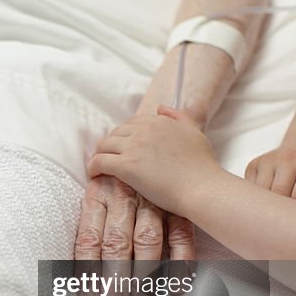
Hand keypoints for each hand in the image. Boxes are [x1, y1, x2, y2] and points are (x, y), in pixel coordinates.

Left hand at [74, 176, 196, 295]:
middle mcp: (124, 198)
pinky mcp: (177, 206)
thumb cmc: (118, 181)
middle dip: (115, 281)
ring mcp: (153, 202)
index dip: (88, 272)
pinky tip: (175, 286)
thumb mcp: (97, 196)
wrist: (152, 145)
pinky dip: (180, 263)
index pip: (89, 239)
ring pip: (147, 242)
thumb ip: (90, 229)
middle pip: (117, 244)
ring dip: (144, 278)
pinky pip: (181, 236)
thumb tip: (81, 276)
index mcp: (97, 197)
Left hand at [86, 106, 219, 214]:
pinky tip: (94, 175)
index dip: (125, 135)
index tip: (123, 146)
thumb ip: (178, 117)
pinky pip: (99, 162)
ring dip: (99, 154)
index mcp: (159, 121)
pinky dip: (93, 167)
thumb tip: (160, 107)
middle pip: (115, 132)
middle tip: (109, 156)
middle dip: (110, 144)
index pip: (132, 123)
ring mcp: (133, 147)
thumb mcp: (194, 133)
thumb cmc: (202, 166)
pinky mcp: (126, 166)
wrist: (202, 188)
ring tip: (99, 166)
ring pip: (104, 145)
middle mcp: (144, 130)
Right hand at [244, 146, 295, 210]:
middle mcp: (288, 160)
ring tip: (279, 210)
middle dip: (282, 212)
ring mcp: (268, 161)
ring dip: (268, 206)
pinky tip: (269, 199)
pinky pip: (250, 189)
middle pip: (278, 195)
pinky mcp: (254, 165)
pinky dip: (258, 199)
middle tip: (288, 222)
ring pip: (261, 193)